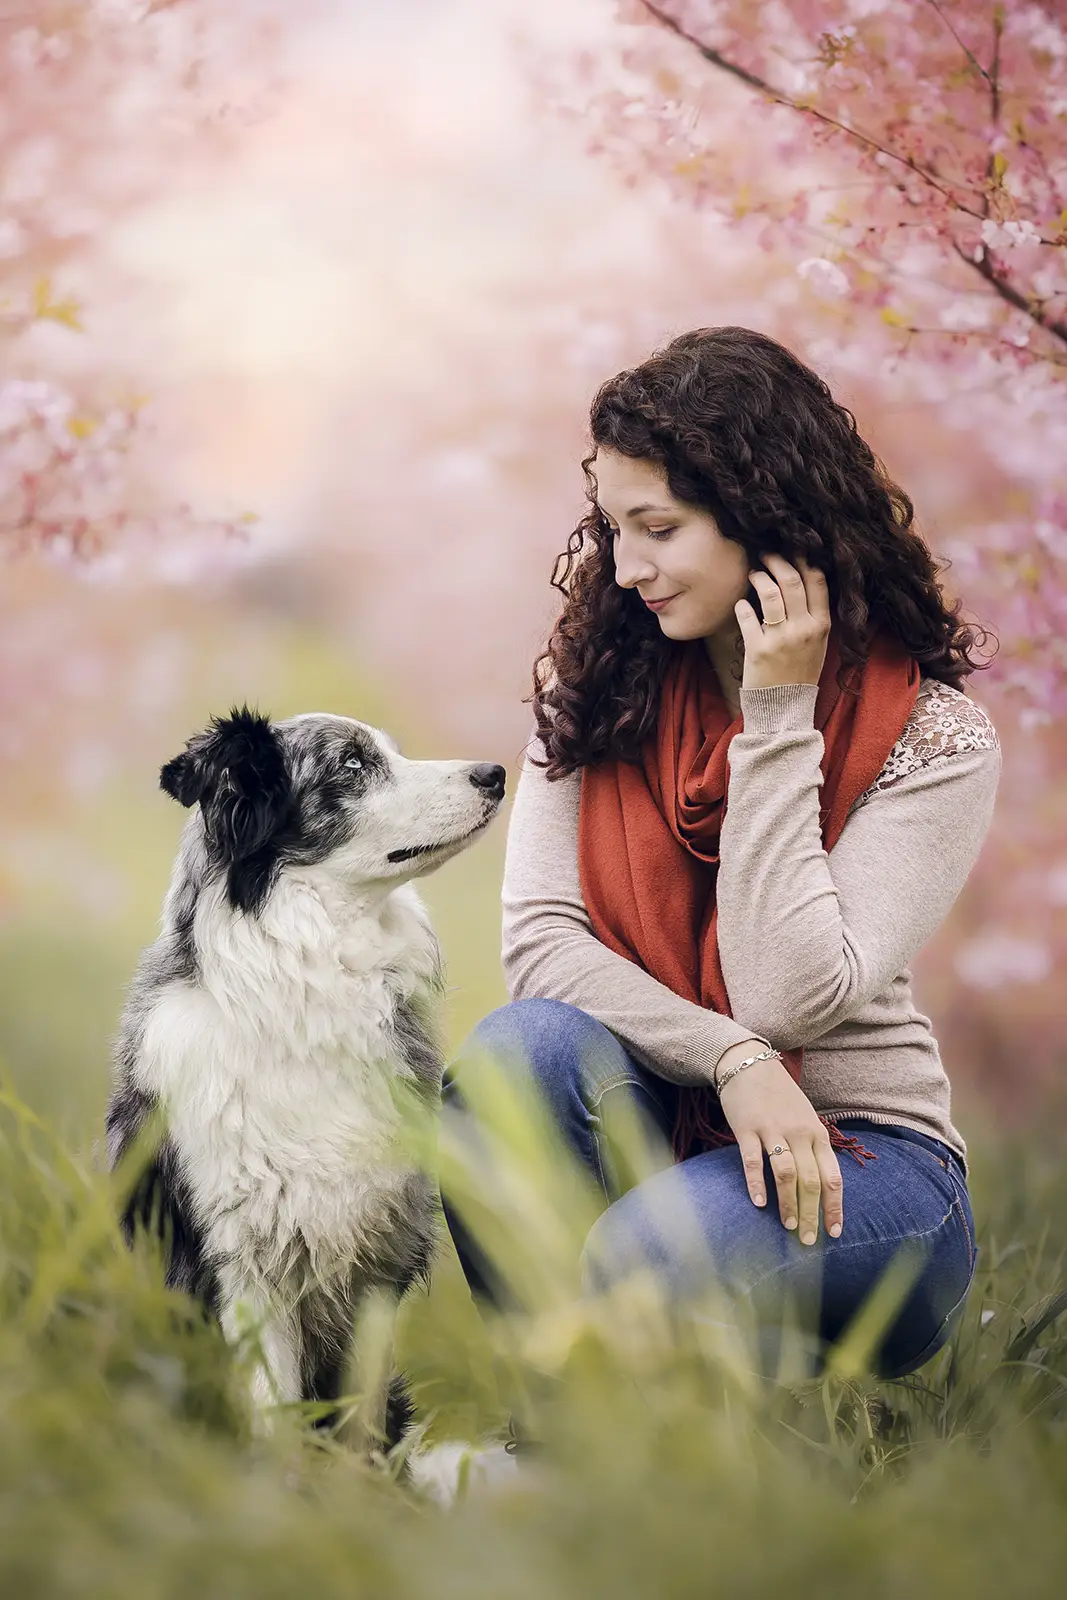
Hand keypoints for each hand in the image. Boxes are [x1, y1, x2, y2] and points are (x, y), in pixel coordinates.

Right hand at [716, 1051, 843, 1244]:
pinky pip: (753, 1160)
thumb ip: (813, 1147)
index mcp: (816, 1133)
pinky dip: (757, 1183)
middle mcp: (799, 1133)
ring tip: (788, 1227)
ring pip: (786, 1174)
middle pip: (810, 1181)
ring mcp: (773, 1130)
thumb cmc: (778, 1095)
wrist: (748, 1063)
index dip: (834, 1206)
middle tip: (808, 1240)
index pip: (832, 1176)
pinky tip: (758, 1203)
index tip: (834, 1232)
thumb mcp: (804, 1117)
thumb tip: (822, 1184)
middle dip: (811, 1214)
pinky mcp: (747, 1128)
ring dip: (788, 1203)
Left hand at [735, 553, 829, 690]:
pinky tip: (741, 605)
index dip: (803, 558)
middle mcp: (803, 628)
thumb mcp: (819, 643)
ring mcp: (781, 638)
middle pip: (791, 580)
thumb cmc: (800, 672)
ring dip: (758, 577)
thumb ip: (813, 614)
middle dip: (777, 560)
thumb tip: (800, 579)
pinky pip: (747, 616)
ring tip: (753, 574)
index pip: (817, 580)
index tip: (793, 549)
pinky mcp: (758, 649)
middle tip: (765, 554)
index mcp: (821, 625)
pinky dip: (742, 606)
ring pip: (770, 592)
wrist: (785, 708)